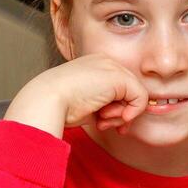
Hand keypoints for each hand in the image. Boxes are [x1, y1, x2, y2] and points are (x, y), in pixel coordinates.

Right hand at [4, 54, 149, 137]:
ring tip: (102, 120)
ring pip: (136, 96)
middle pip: (130, 92)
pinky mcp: (119, 77)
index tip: (106, 124)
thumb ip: (105, 104)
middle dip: (122, 114)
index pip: (119, 89)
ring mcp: (112, 67)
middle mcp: (105, 63)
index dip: (118, 109)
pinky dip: (132, 113)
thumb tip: (126, 114)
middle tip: (105, 125)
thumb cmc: (60, 105)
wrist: (47, 99)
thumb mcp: (87, 102)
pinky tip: (110, 118)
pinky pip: (141, 98)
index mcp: (94, 65)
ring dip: (121, 116)